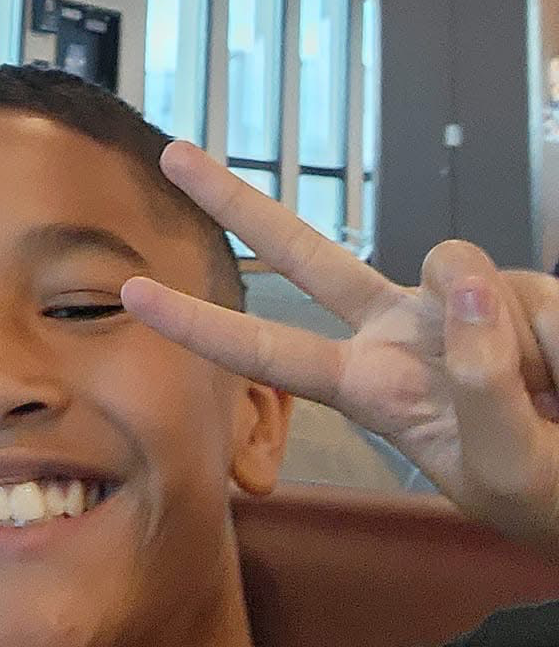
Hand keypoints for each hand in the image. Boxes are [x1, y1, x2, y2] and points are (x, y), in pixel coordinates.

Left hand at [121, 141, 558, 550]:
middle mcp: (396, 332)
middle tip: (169, 154)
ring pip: (456, 265)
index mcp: (368, 387)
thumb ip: (479, 380)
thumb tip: (459, 278)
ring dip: (512, 337)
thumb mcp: (503, 464)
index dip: (201, 325)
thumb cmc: (548, 493)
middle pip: (303, 256)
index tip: (130, 293)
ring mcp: (453, 303)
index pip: (268, 353)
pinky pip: (536, 295)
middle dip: (234, 202)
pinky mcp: (520, 287)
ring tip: (548, 398)